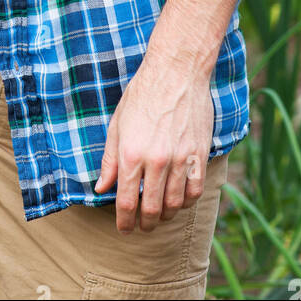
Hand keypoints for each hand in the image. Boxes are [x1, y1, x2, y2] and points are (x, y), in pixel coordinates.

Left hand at [93, 55, 214, 232]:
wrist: (176, 72)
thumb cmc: (142, 94)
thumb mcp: (117, 124)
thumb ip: (110, 160)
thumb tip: (101, 187)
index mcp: (131, 153)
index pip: (126, 201)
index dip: (123, 221)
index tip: (123, 229)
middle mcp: (156, 160)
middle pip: (152, 209)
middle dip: (145, 224)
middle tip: (142, 226)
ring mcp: (180, 159)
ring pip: (175, 204)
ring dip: (166, 216)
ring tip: (159, 216)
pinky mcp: (199, 154)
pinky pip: (195, 190)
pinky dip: (187, 202)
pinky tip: (179, 201)